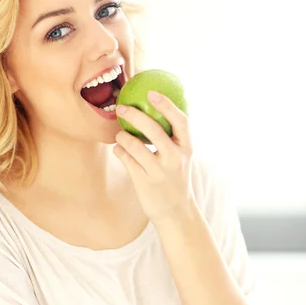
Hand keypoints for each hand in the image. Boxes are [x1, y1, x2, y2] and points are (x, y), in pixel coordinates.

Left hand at [114, 91, 195, 225]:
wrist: (175, 212)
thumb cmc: (174, 178)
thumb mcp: (181, 158)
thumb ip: (172, 138)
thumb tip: (156, 109)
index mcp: (186, 149)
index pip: (181, 122)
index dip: (167, 105)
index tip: (152, 93)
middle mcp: (174, 159)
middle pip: (154, 130)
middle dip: (135, 115)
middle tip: (122, 108)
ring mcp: (159, 171)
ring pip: (134, 145)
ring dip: (122, 136)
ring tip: (120, 135)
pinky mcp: (144, 182)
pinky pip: (125, 159)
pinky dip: (119, 151)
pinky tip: (119, 150)